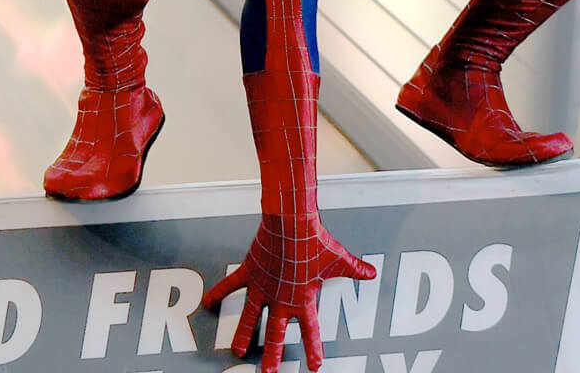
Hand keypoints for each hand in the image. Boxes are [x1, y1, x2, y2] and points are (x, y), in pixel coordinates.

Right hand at [202, 214, 375, 372]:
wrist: (291, 221)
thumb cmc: (314, 240)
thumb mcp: (337, 259)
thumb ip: (354, 269)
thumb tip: (371, 273)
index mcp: (303, 298)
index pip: (310, 331)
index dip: (313, 349)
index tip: (314, 366)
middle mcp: (281, 298)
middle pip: (276, 334)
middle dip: (273, 355)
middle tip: (268, 372)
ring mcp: (263, 287)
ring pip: (251, 318)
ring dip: (244, 335)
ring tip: (237, 350)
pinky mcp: (250, 272)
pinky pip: (231, 287)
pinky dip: (219, 294)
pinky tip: (208, 303)